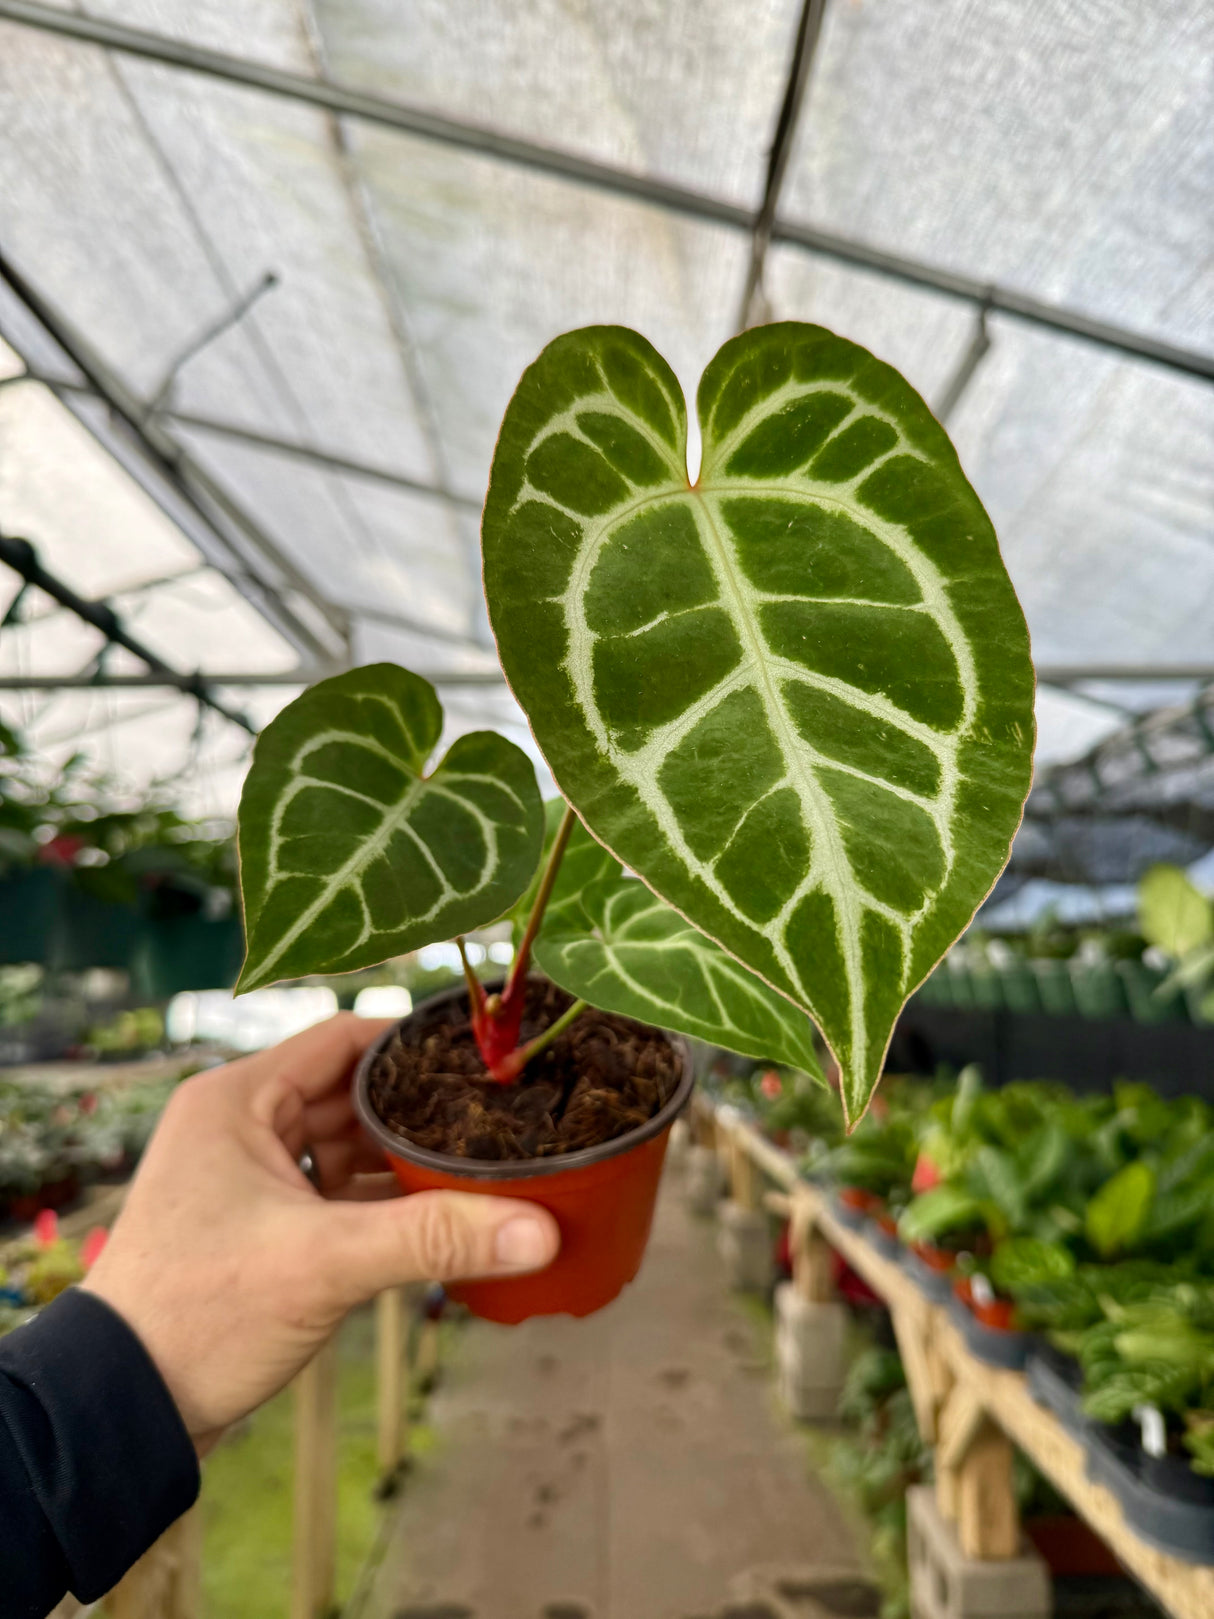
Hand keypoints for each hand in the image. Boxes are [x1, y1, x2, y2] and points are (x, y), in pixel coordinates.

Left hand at [82, 1014, 558, 1451]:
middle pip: (351, 1094)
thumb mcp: (325, 1263)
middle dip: (418, 1111)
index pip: (341, 1039)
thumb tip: (539, 1229)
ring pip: (346, 1149)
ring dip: (402, 1163)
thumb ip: (434, 1238)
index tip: (481, 1055)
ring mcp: (248, 1179)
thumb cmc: (199, 1313)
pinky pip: (335, 1195)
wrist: (123, 1409)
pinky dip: (379, 1204)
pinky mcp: (260, 1227)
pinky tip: (436, 1220)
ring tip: (480, 1165)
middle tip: (496, 1115)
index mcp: (237, 1100)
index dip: (411, 1044)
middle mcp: (240, 1126)